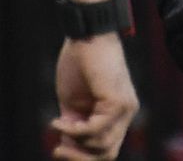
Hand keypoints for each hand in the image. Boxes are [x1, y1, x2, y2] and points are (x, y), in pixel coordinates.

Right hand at [50, 34, 137, 159]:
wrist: (87, 32)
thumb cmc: (79, 61)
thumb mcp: (73, 100)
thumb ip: (74, 123)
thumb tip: (66, 146)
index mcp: (116, 114)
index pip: (105, 149)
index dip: (81, 155)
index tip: (58, 148)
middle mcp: (125, 114)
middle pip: (107, 154)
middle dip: (79, 158)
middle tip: (56, 150)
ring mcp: (124, 109)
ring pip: (102, 146)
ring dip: (75, 143)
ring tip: (57, 126)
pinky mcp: (118, 102)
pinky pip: (97, 130)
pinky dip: (75, 131)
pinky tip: (59, 122)